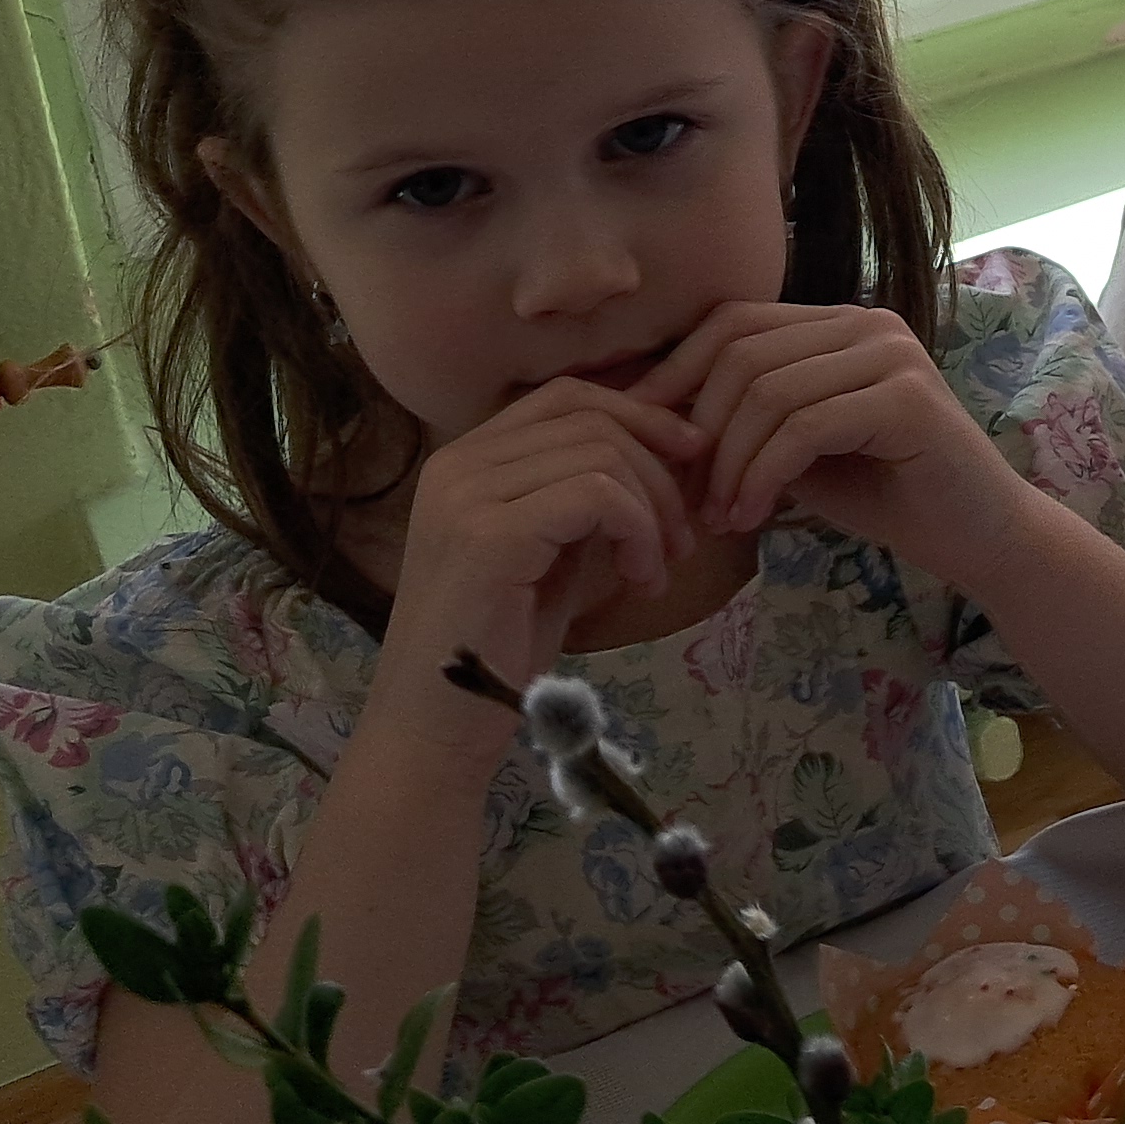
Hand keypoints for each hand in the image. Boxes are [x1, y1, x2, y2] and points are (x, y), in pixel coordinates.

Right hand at [379, 383, 704, 703]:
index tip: (689, 458)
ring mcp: (467, 496)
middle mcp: (457, 464)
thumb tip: (666, 449)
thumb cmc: (497, 645)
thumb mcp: (550, 550)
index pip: (567, 396)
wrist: (435, 727)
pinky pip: (598, 495)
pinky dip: (638, 531)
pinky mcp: (489, 536)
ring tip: (654, 570)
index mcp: (465, 459)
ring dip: (653, 511)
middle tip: (680, 540)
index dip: (641, 415)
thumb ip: (584, 495)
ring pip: (603, 455)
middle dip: (659, 472)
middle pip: (593, 419)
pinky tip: (639, 579)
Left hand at [635, 301, 1017, 571]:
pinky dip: (763, 476)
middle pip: (743, 353)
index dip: (676, 373)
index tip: (644, 436)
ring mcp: (891, 354)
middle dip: (700, 430)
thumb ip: (747, 419)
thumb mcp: (797, 448)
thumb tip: (649, 413)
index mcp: (839, 323)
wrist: (977, 535)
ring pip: (768, 393)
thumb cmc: (885, 492)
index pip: (734, 320)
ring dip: (730, 464)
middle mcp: (867, 322)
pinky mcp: (907, 397)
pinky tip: (752, 517)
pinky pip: (804, 428)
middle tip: (689, 496)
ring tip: (721, 516)